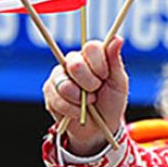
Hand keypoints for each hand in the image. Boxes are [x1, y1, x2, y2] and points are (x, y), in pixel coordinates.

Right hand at [43, 37, 128, 154]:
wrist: (99, 128)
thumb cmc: (111, 102)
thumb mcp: (118, 83)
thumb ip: (115, 61)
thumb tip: (117, 38)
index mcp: (91, 56)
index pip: (91, 47)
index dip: (99, 63)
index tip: (105, 76)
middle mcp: (73, 62)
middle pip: (75, 65)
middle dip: (90, 83)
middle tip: (96, 91)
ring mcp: (58, 76)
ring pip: (64, 84)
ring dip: (80, 99)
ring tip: (89, 102)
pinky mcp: (49, 92)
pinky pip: (57, 99)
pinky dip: (72, 109)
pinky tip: (78, 111)